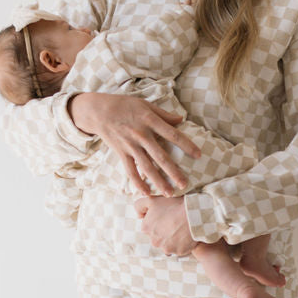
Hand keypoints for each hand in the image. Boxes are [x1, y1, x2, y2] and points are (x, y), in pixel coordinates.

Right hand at [69, 92, 200, 196]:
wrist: (99, 111)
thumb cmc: (124, 105)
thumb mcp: (145, 105)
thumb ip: (163, 114)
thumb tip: (181, 120)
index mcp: (150, 120)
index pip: (172, 134)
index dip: (186, 145)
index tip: (198, 155)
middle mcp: (141, 135)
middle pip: (160, 156)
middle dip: (173, 171)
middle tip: (185, 184)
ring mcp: (130, 146)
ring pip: (147, 167)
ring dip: (158, 181)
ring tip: (169, 193)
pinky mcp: (121, 153)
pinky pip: (130, 170)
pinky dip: (137, 182)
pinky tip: (146, 192)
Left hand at [132, 194, 195, 255]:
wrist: (193, 214)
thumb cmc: (173, 205)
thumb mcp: (151, 200)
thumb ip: (139, 206)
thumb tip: (138, 216)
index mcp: (146, 229)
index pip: (149, 227)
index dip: (158, 221)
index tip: (166, 216)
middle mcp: (154, 241)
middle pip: (157, 237)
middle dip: (164, 231)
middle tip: (174, 222)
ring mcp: (166, 248)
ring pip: (167, 244)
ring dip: (172, 238)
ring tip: (181, 228)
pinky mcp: (178, 252)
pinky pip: (179, 249)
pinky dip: (182, 243)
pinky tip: (186, 235)